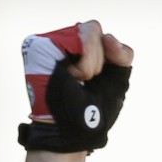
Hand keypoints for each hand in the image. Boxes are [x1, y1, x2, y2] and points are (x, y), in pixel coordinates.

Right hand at [19, 20, 132, 152]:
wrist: (74, 132)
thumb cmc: (92, 114)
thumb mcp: (116, 81)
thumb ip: (121, 55)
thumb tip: (108, 36)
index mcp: (76, 51)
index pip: (105, 38)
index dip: (114, 55)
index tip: (101, 77)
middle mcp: (60, 44)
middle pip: (95, 30)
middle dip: (100, 62)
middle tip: (85, 81)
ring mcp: (49, 43)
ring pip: (89, 32)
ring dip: (92, 64)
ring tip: (77, 80)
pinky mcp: (40, 44)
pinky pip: (80, 40)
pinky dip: (85, 65)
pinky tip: (71, 76)